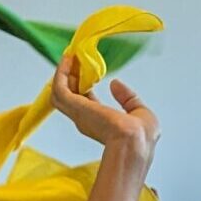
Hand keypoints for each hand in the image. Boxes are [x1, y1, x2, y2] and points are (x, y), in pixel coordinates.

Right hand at [50, 55, 160, 172]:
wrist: (134, 143)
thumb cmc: (140, 137)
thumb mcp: (139, 112)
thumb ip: (127, 98)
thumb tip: (115, 83)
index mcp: (100, 124)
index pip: (86, 102)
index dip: (85, 85)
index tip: (86, 70)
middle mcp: (85, 119)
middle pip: (70, 95)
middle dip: (71, 77)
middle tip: (76, 59)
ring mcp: (77, 113)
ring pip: (60, 91)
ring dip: (63, 73)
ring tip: (71, 56)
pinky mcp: (73, 105)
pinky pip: (59, 86)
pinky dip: (61, 72)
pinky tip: (68, 59)